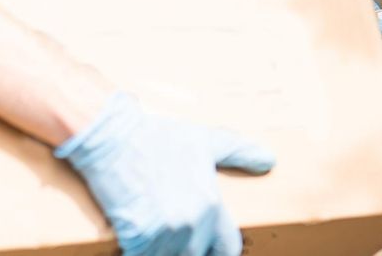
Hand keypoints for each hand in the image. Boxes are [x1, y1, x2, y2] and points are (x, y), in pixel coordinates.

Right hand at [55, 93, 275, 255]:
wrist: (112, 138)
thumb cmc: (157, 138)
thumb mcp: (205, 141)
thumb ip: (239, 153)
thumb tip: (270, 160)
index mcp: (211, 205)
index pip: (228, 247)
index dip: (222, 252)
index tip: (214, 250)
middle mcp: (192, 224)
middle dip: (191, 251)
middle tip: (178, 238)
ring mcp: (164, 234)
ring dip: (165, 252)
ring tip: (159, 237)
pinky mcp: (136, 238)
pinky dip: (142, 252)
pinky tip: (138, 242)